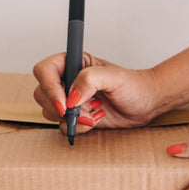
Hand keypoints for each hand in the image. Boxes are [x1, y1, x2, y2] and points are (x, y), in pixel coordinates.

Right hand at [33, 52, 157, 133]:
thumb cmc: (134, 85)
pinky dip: (78, 127)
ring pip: (50, 111)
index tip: (64, 103)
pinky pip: (63, 125)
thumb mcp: (114, 77)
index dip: (49, 87)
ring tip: (95, 112)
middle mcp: (68, 79)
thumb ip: (90, 80)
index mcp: (73, 62)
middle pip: (42, 93)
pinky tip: (97, 119)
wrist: (146, 103)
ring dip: (72, 118)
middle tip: (81, 112)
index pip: (44, 70)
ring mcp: (70, 99)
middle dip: (59, 107)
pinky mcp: (76, 116)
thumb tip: (71, 97)